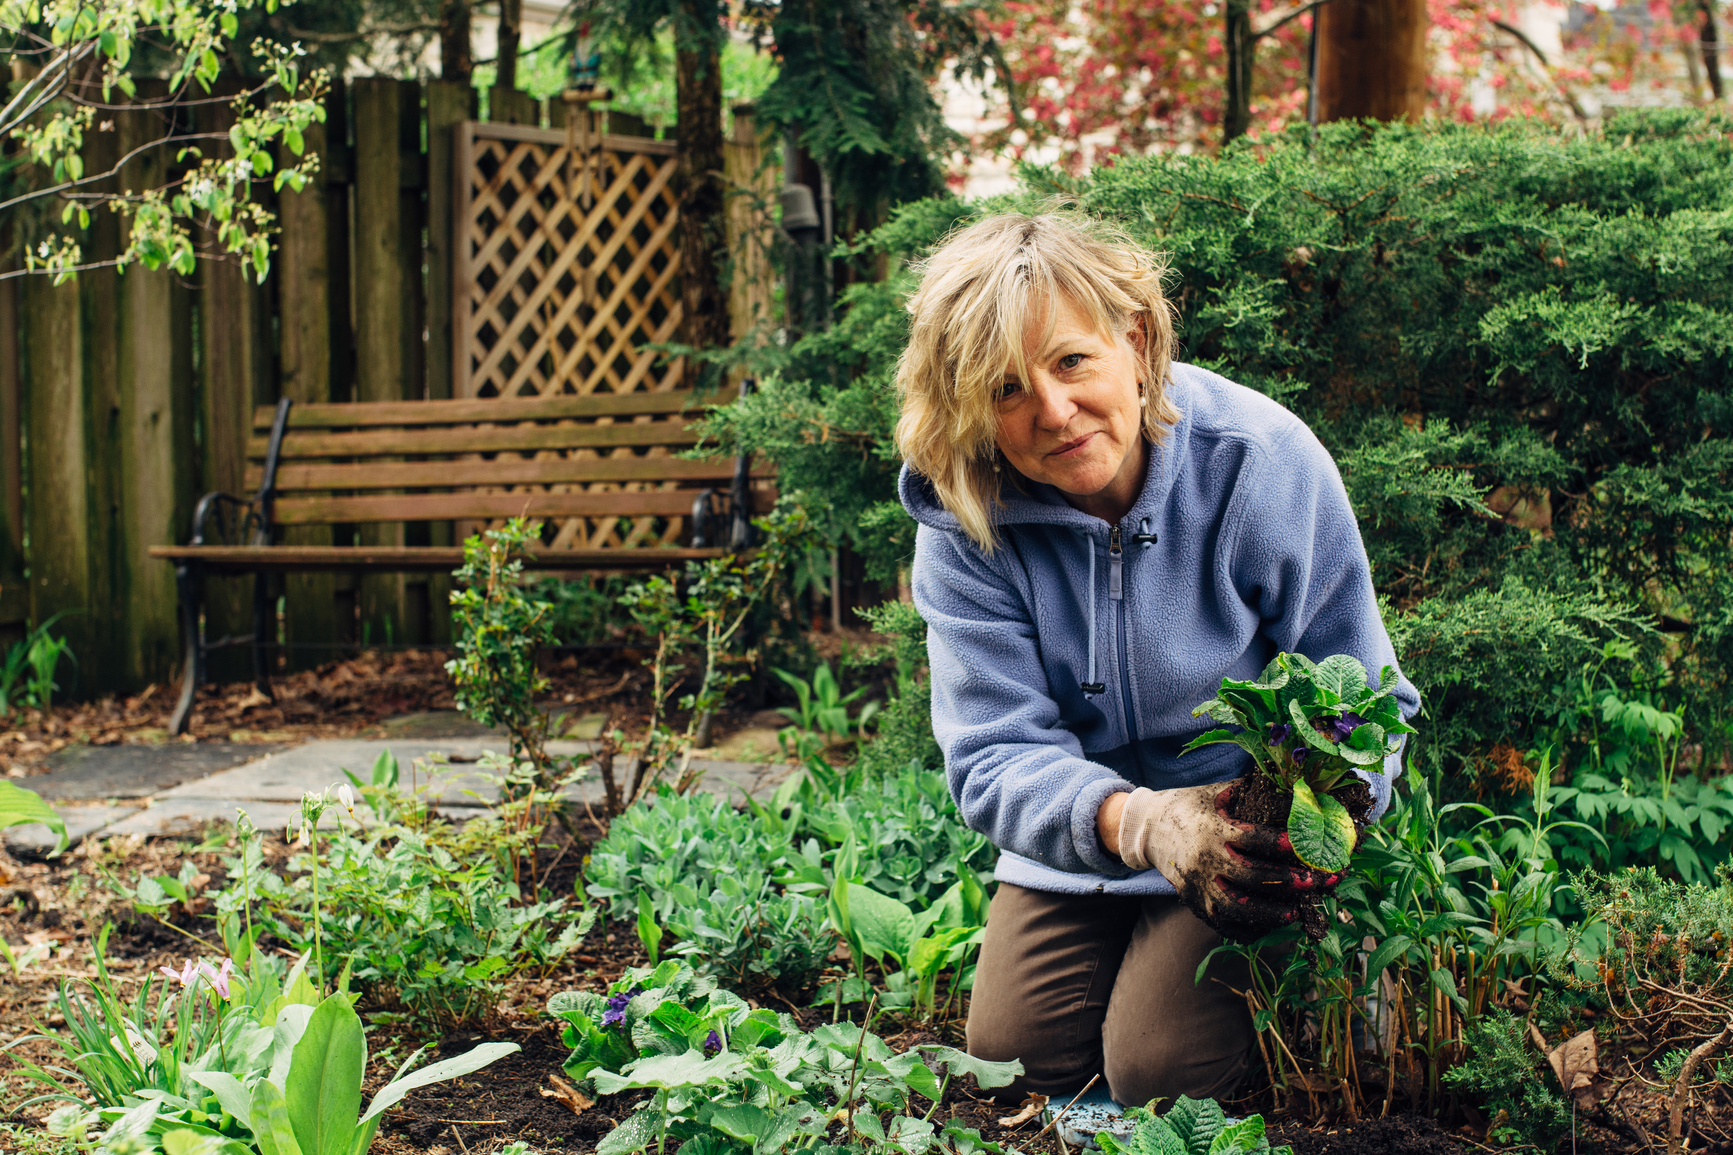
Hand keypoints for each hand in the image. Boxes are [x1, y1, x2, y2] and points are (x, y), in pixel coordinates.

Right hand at [1110, 781, 1347, 939]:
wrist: (1146, 827)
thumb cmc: (1188, 806)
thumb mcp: (1216, 794)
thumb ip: (1250, 792)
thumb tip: (1290, 786)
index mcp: (1213, 829)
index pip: (1254, 839)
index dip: (1282, 844)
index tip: (1305, 847)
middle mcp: (1205, 859)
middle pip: (1251, 876)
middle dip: (1285, 882)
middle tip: (1312, 884)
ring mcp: (1197, 884)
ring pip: (1236, 907)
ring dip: (1268, 912)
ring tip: (1293, 912)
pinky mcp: (1192, 900)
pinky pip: (1221, 922)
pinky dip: (1245, 928)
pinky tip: (1266, 925)